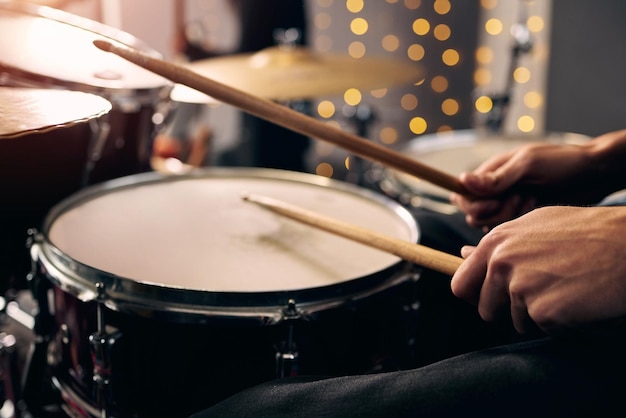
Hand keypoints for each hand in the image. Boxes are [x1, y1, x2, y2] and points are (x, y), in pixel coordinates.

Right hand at [450, 131, 625, 228]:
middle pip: (475, 215)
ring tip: (533, 200)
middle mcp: (495, 190)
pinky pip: (508, 232)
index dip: (473, 204)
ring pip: (491, 226)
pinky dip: (521, 225)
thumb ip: (496, 177)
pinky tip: (538, 210)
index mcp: (490, 173)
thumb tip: (463, 180)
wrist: (595, 175)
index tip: (495, 201)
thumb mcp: (528, 165)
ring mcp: (508, 205)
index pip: (462, 195)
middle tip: (522, 197)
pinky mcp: (520, 219)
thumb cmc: (563, 162)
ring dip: (512, 217)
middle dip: (497, 211)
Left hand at [450, 206, 625, 334]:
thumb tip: (462, 254)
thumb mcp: (535, 226)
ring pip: (517, 322)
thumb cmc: (586, 233)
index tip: (494, 298)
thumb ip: (497, 245)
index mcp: (495, 242)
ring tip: (567, 288)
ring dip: (540, 315)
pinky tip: (580, 300)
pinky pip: (545, 329)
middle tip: (543, 292)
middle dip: (509, 310)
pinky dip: (562, 323)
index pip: (460, 285)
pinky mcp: (544, 311)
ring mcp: (521, 287)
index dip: (477, 297)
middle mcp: (501, 262)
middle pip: (486, 310)